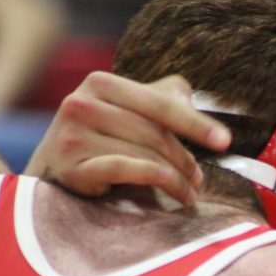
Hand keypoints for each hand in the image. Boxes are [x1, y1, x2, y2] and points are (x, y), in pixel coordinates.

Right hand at [25, 71, 230, 205]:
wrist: (51, 167)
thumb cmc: (100, 135)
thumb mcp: (127, 107)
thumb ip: (162, 96)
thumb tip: (193, 100)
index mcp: (100, 82)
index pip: (160, 104)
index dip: (195, 123)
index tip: (224, 142)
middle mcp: (80, 103)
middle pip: (152, 132)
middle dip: (184, 158)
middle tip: (201, 178)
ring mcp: (71, 136)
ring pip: (142, 154)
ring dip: (175, 178)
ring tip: (190, 192)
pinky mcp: (70, 167)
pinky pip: (122, 170)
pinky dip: (153, 180)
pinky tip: (172, 193)